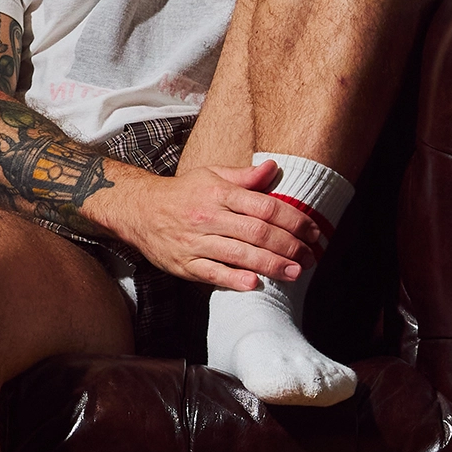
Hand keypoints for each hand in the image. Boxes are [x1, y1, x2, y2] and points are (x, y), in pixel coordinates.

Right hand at [107, 161, 321, 290]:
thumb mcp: (210, 176)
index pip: (265, 207)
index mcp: (219, 193)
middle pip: (257, 232)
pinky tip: (254, 284)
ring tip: (295, 272)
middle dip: (289, 246)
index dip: (293, 220)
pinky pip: (212, 273)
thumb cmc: (181, 194)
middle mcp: (208, 216)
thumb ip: (244, 176)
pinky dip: (233, 280)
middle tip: (311, 256)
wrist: (137, 210)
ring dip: (272, 265)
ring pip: (239, 254)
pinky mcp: (184, 264)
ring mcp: (195, 241)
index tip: (313, 231)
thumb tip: (273, 168)